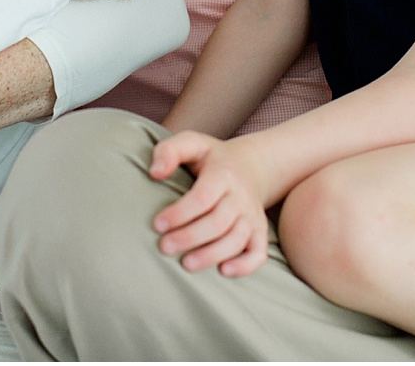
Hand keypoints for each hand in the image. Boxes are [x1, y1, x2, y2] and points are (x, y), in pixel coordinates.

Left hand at [148, 131, 271, 276]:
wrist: (251, 165)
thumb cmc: (211, 158)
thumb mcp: (191, 143)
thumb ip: (169, 151)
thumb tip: (154, 173)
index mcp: (223, 173)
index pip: (203, 197)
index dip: (180, 213)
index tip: (157, 224)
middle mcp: (241, 195)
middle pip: (218, 222)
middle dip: (190, 237)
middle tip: (164, 247)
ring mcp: (252, 215)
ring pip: (237, 239)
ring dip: (212, 254)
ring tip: (186, 264)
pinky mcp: (259, 231)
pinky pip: (259, 252)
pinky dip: (245, 265)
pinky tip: (223, 272)